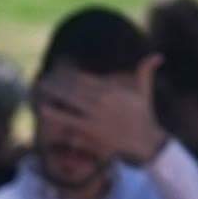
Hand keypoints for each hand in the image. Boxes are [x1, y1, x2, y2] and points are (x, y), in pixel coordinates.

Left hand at [37, 55, 168, 162]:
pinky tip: (43, 108)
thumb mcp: (145, 92)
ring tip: (39, 87)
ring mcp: (96, 115)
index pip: (84, 78)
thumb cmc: (143, 116)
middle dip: (57, 80)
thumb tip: (158, 56)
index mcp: (112, 89)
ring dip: (53, 92)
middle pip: (73, 86)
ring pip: (69, 100)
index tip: (56, 69)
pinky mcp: (92, 131)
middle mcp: (103, 100)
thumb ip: (145, 72)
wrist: (147, 142)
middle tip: (42, 77)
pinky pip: (69, 121)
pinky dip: (56, 114)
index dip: (68, 73)